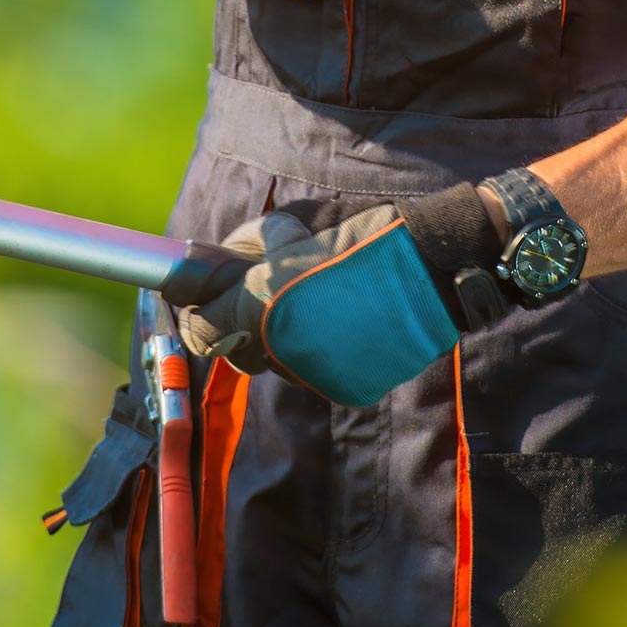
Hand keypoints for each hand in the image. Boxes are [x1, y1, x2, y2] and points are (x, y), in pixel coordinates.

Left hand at [178, 184, 501, 407]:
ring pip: (275, 360)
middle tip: (267, 292)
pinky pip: (312, 371)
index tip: (208, 296)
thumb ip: (245, 259)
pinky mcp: (342, 388)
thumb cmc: (357, 243)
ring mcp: (312, 374)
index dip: (200, 311)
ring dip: (283, 334)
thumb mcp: (290, 238)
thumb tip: (208, 269)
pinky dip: (321, 348)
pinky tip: (343, 321)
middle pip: (235, 351)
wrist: (428, 270)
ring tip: (316, 299)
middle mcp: (279, 349)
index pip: (199, 330)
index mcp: (258, 306)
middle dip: (243, 323)